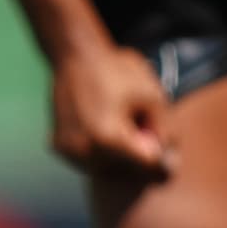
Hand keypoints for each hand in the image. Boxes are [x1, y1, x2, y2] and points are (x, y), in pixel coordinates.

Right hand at [47, 38, 171, 180]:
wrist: (76, 56)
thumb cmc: (119, 73)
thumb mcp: (154, 98)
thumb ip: (165, 134)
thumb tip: (167, 165)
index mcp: (109, 140)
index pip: (149, 168)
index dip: (163, 155)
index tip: (160, 136)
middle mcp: (85, 152)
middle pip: (129, 171)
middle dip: (140, 154)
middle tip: (136, 121)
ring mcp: (69, 152)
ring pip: (108, 169)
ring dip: (120, 156)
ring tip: (118, 123)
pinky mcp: (58, 148)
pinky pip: (89, 162)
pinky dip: (100, 152)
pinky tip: (101, 128)